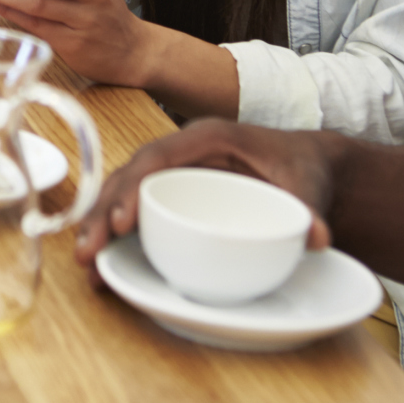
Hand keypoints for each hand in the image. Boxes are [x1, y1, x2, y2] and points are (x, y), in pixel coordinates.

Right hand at [73, 119, 338, 284]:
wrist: (304, 167)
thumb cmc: (300, 169)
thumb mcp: (308, 187)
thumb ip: (310, 210)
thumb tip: (317, 238)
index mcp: (210, 137)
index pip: (163, 155)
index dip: (137, 185)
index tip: (123, 221)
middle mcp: (182, 152)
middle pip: (131, 175)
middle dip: (105, 211)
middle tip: (89, 251)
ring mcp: (172, 173)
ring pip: (124, 192)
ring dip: (100, 224)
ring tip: (85, 263)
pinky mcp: (170, 194)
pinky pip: (133, 208)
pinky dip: (113, 234)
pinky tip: (101, 265)